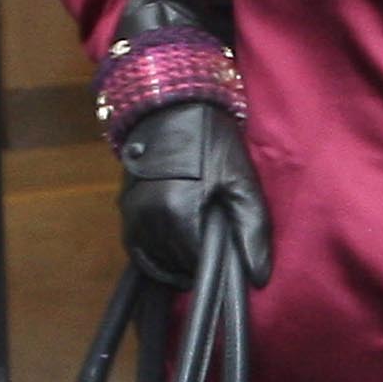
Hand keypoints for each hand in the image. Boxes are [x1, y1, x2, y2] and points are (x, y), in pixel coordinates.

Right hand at [110, 0, 270, 287]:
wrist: (172, 104)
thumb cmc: (213, 141)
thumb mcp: (242, 182)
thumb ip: (253, 231)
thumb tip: (260, 277)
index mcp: (177, 212)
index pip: (196, 265)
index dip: (215, 267)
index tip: (227, 258)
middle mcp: (146, 217)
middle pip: (174, 266)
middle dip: (196, 264)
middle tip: (215, 247)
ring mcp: (130, 213)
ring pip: (154, 261)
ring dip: (175, 263)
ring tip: (198, 247)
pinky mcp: (123, 209)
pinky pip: (137, 249)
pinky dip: (155, 256)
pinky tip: (174, 247)